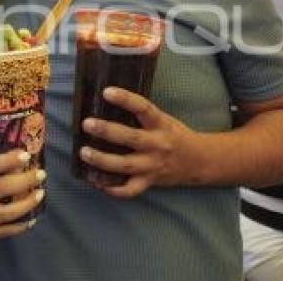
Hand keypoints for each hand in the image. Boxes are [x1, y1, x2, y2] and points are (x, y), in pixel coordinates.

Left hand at [78, 87, 203, 197]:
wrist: (198, 161)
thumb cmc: (174, 135)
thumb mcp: (163, 119)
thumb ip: (141, 116)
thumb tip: (107, 104)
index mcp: (160, 124)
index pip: (143, 108)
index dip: (125, 99)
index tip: (106, 92)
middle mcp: (157, 144)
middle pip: (130, 138)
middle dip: (107, 131)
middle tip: (87, 124)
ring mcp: (153, 165)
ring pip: (125, 165)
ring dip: (102, 160)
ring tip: (84, 153)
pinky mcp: (150, 182)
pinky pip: (130, 189)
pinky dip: (113, 189)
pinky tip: (97, 182)